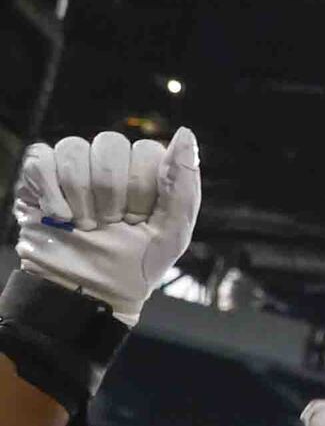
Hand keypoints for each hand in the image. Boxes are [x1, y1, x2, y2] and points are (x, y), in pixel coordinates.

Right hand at [14, 129, 199, 323]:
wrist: (91, 292)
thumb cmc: (136, 263)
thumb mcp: (173, 231)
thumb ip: (183, 184)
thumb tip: (186, 133)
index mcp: (145, 171)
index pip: (146, 149)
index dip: (141, 187)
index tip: (137, 220)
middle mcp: (109, 164)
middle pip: (110, 144)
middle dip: (112, 192)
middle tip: (110, 223)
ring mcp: (72, 168)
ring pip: (74, 148)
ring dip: (81, 194)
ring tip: (86, 224)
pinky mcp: (37, 178)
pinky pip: (41, 158)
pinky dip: (50, 189)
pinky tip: (59, 215)